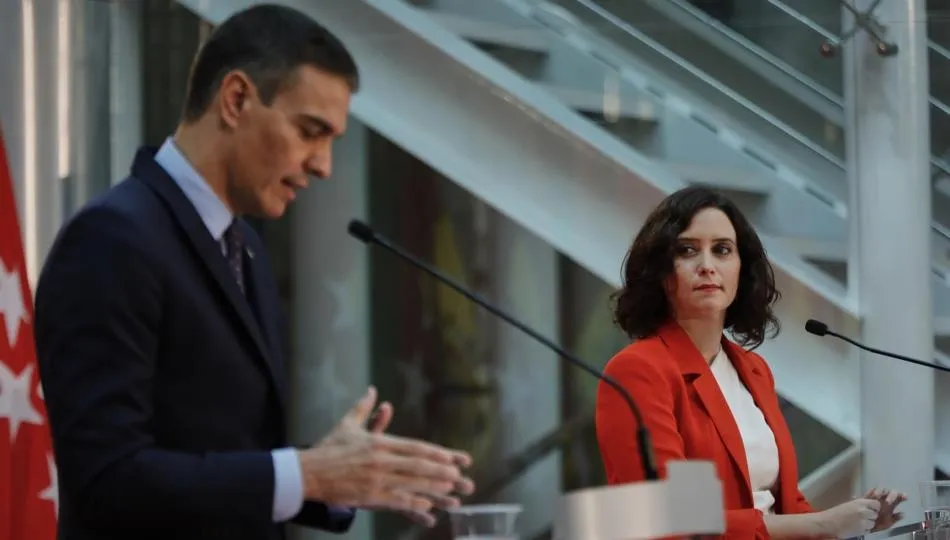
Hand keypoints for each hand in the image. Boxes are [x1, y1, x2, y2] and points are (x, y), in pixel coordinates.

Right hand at [298, 386, 474, 526]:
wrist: (308, 472)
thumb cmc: (328, 449)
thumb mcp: (347, 425)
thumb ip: (364, 409)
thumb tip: (372, 390)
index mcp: (380, 443)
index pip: (415, 447)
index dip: (437, 454)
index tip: (454, 458)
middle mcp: (382, 460)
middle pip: (419, 466)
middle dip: (443, 472)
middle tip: (462, 478)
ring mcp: (377, 479)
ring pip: (412, 483)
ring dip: (434, 488)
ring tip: (453, 492)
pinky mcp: (369, 495)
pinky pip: (396, 501)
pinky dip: (413, 504)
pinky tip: (428, 508)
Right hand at [815, 498, 879, 537]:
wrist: (828, 523)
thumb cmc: (836, 514)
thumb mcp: (850, 504)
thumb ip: (861, 503)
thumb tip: (871, 499)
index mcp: (859, 502)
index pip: (876, 504)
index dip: (874, 508)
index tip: (870, 510)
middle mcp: (863, 511)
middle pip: (875, 514)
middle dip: (871, 517)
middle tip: (862, 517)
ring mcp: (863, 521)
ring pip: (873, 523)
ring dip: (868, 524)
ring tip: (858, 523)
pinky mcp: (861, 530)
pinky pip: (868, 530)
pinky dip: (864, 530)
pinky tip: (855, 527)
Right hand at [864, 488, 906, 531]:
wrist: (862, 525)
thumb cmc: (876, 525)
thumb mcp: (887, 524)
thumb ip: (894, 519)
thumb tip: (903, 514)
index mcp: (891, 505)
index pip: (899, 497)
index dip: (902, 495)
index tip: (905, 498)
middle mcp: (885, 499)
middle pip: (891, 491)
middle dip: (891, 495)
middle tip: (888, 502)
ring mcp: (876, 497)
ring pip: (881, 489)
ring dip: (880, 492)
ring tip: (877, 497)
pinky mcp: (867, 497)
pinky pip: (870, 491)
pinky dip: (871, 491)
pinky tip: (871, 495)